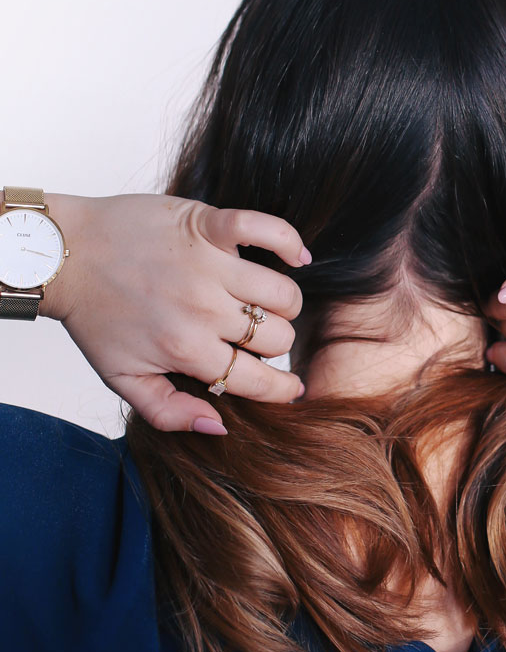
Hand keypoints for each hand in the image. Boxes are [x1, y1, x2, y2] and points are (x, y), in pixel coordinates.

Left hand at [43, 193, 309, 434]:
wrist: (64, 255)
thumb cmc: (94, 315)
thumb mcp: (121, 377)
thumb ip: (168, 411)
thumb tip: (219, 426)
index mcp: (185, 350)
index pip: (257, 379)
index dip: (281, 389)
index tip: (289, 387)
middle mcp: (203, 309)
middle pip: (278, 337)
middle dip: (277, 345)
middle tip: (261, 340)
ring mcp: (209, 265)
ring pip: (282, 294)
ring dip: (284, 304)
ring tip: (268, 305)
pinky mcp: (207, 225)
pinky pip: (266, 229)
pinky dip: (289, 242)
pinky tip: (296, 258)